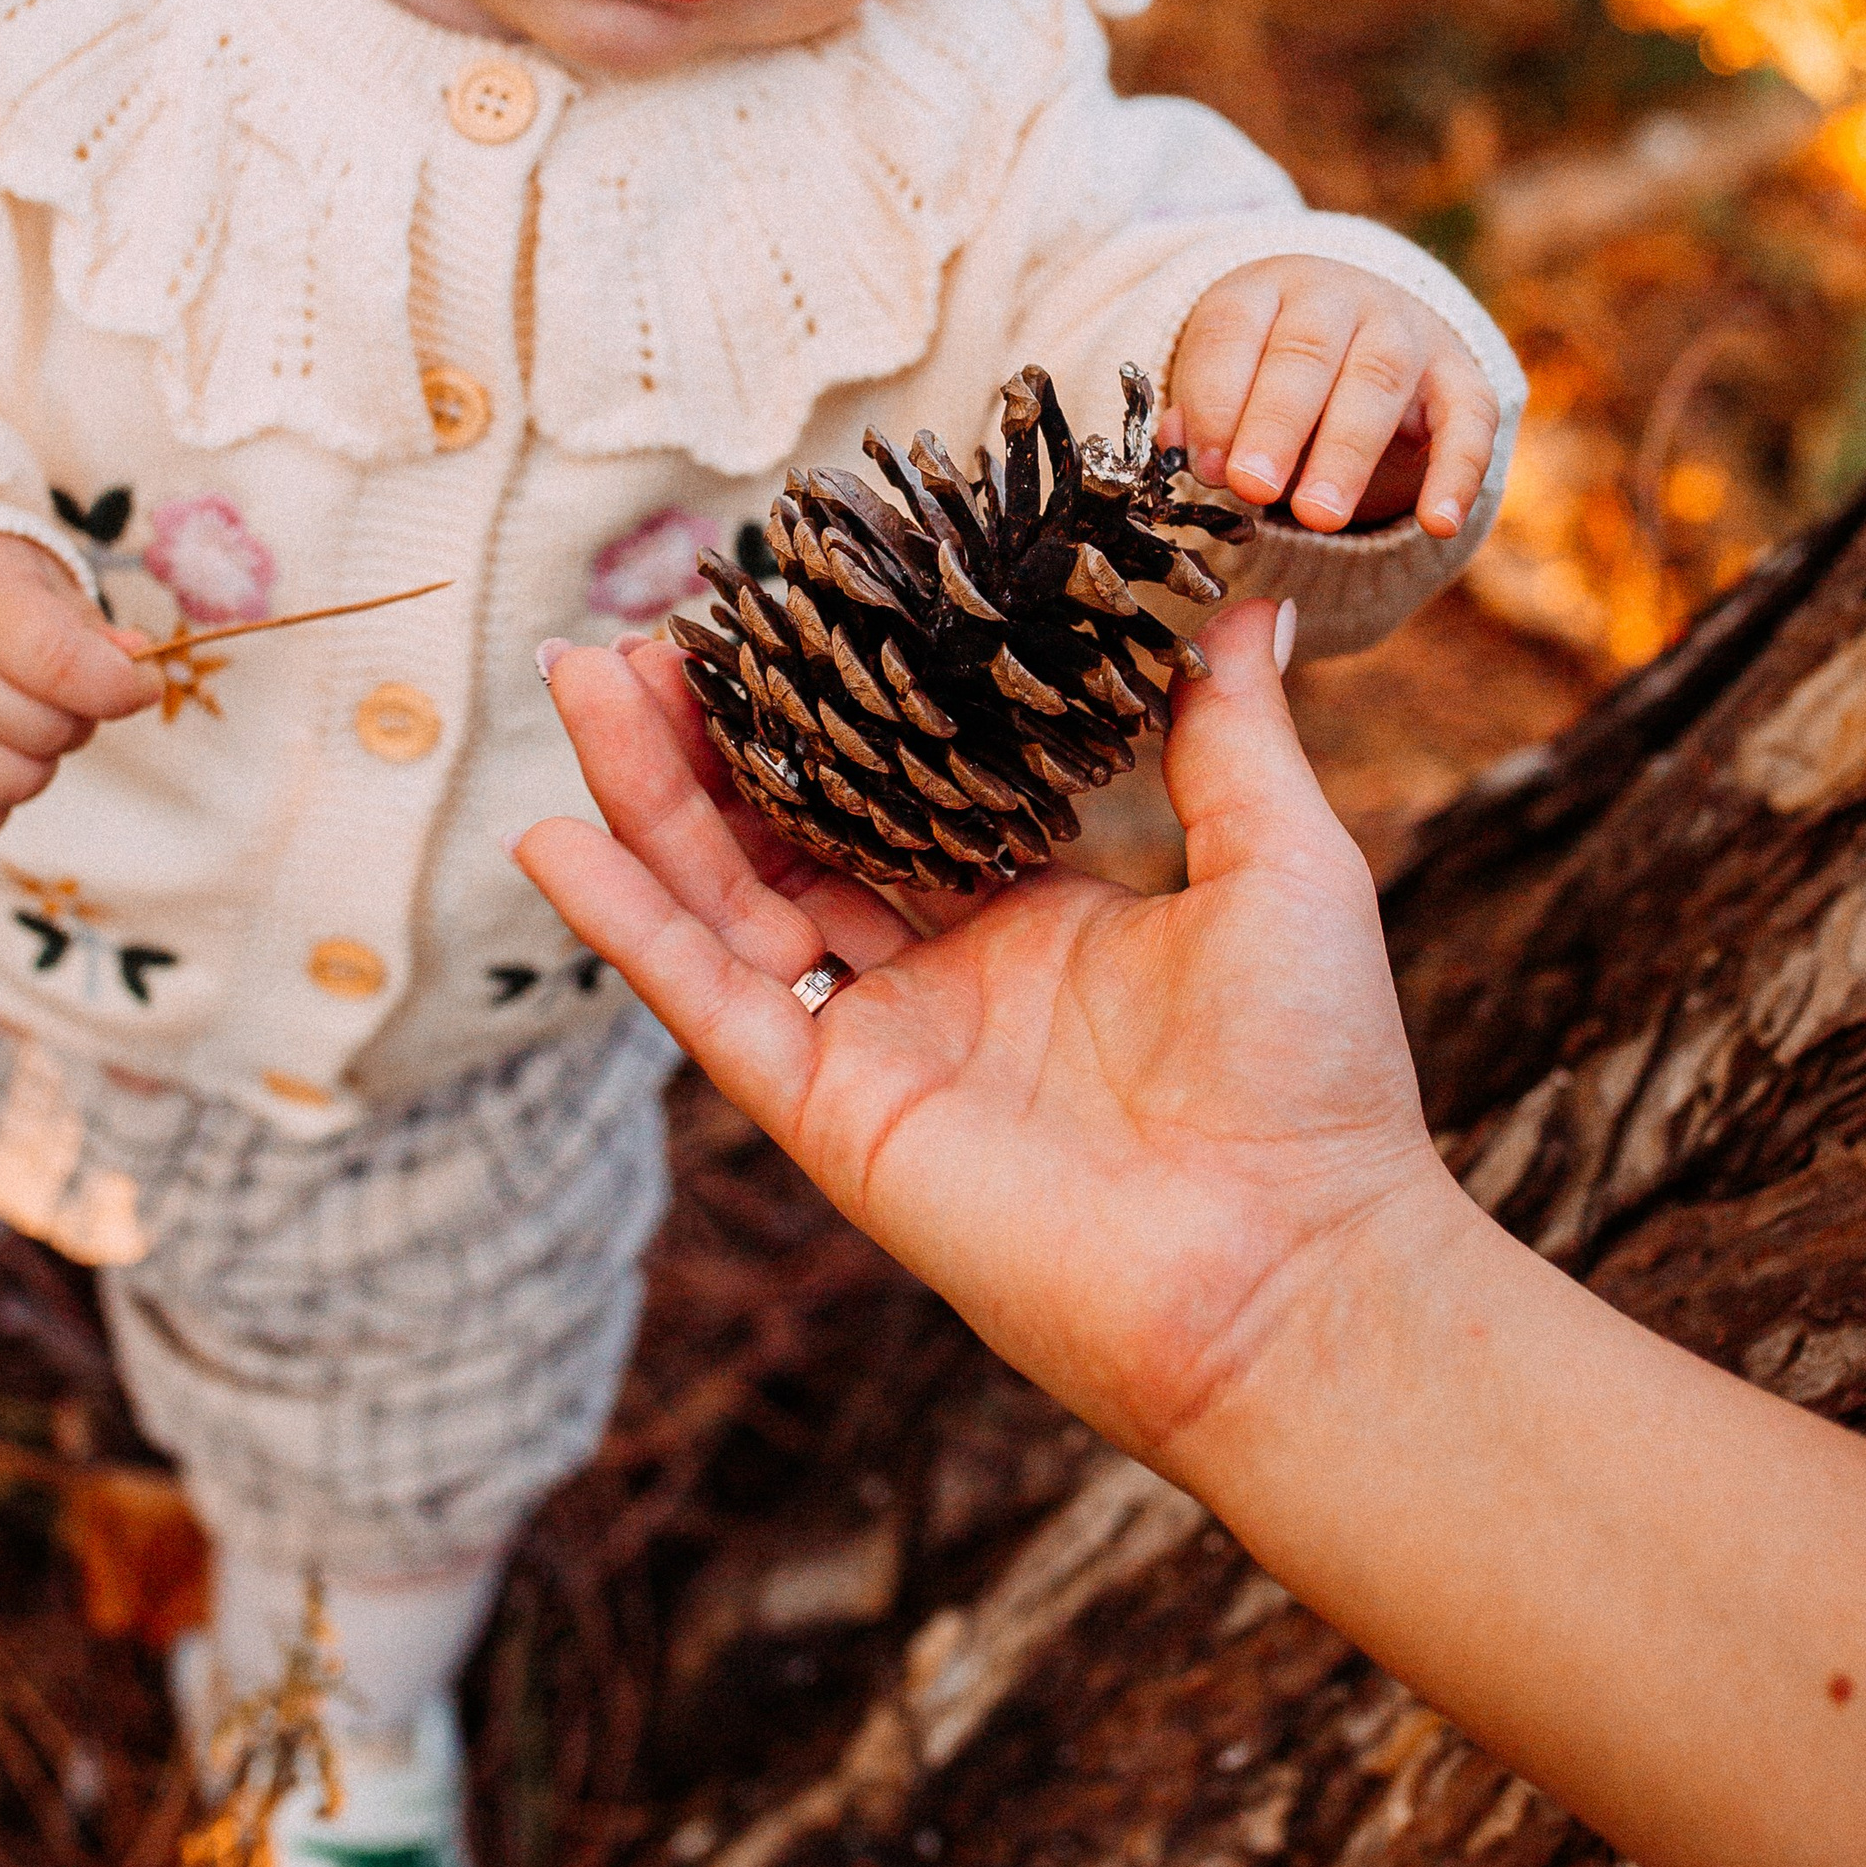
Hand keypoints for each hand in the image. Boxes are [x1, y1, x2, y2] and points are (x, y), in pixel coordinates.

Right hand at [0, 534, 152, 848]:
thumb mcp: (33, 579)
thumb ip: (89, 627)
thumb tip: (137, 664)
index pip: (64, 664)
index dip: (118, 685)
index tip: (138, 682)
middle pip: (52, 732)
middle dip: (73, 716)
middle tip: (44, 690)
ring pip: (18, 785)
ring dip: (32, 761)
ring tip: (4, 720)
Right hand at [515, 602, 1453, 1470]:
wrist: (1295, 1266)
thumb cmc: (1313, 1074)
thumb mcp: (1280, 860)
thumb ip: (1230, 732)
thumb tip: (1247, 600)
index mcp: (1033, 917)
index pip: (898, 790)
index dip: (834, 704)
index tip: (782, 604)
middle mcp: (939, 979)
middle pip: (786, 832)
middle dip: (709, 735)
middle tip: (639, 632)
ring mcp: (877, 1047)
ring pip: (727, 899)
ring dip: (647, 796)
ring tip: (580, 679)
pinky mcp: (833, 1115)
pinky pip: (710, 1006)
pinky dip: (629, 927)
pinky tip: (553, 841)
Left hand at [1168, 258, 1499, 537]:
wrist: (1364, 331)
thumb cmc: (1272, 371)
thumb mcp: (1226, 379)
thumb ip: (1201, 416)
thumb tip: (1179, 447)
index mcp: (1264, 290)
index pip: (1233, 329)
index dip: (1214, 399)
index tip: (1206, 465)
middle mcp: (1337, 297)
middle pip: (1306, 352)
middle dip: (1276, 424)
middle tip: (1254, 488)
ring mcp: (1405, 330)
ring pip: (1378, 378)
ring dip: (1346, 451)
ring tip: (1318, 517)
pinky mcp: (1460, 375)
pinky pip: (1468, 418)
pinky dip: (1458, 472)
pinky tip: (1438, 523)